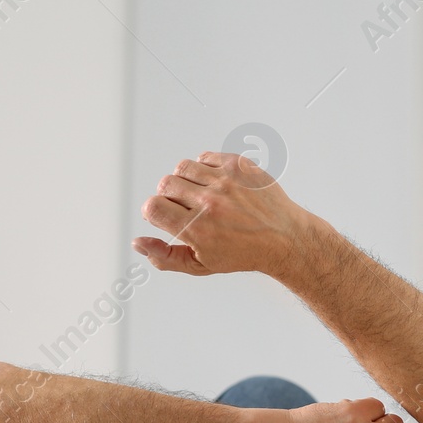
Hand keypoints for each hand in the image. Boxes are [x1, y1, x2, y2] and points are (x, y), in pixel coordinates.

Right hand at [134, 152, 312, 277]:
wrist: (284, 238)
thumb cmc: (243, 254)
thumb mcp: (201, 265)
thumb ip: (165, 257)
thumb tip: (137, 242)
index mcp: (199, 229)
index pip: (153, 207)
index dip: (154, 213)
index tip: (166, 218)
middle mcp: (211, 202)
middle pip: (165, 184)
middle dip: (169, 197)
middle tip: (186, 209)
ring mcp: (226, 181)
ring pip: (183, 167)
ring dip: (185, 181)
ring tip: (200, 195)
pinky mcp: (239, 166)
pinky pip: (205, 156)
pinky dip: (204, 168)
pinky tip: (215, 184)